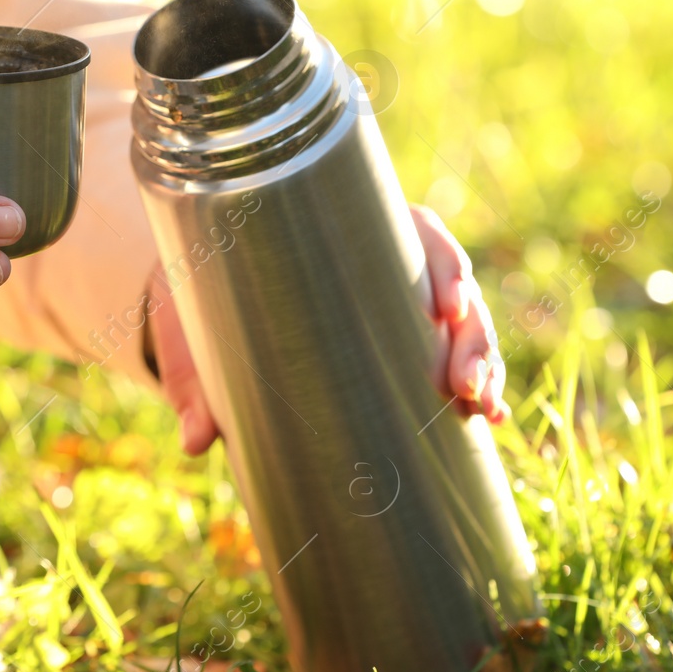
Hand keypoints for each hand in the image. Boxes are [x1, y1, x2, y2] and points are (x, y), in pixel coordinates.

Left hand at [149, 202, 507, 454]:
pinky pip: (443, 358)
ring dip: (481, 363)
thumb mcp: (186, 325)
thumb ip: (191, 379)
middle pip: (449, 286)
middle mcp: (380, 263)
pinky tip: (486, 418)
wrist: (188, 312)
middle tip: (463, 384)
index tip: (448, 303)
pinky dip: (472, 385)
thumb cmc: (193, 299)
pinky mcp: (394, 346)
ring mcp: (394, 305)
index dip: (442, 262)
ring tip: (483, 408)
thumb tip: (197, 442)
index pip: (413, 230)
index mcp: (341, 230)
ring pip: (461, 325)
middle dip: (470, 334)